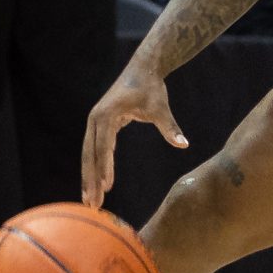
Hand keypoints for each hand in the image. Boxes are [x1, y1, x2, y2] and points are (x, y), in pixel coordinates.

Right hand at [82, 67, 187, 206]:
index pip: (104, 146)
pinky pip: (94, 150)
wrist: (143, 68)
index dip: (105, 167)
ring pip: (89, 154)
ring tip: (90, 200)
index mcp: (106, 115)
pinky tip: (97, 184)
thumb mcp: (160, 108)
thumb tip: (184, 144)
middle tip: (91, 204)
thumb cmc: (152, 88)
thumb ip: (170, 127)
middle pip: (90, 154)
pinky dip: (95, 167)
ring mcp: (95, 122)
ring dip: (88, 177)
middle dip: (90, 180)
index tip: (106, 186)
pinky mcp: (99, 124)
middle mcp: (95, 119)